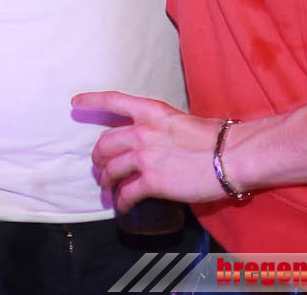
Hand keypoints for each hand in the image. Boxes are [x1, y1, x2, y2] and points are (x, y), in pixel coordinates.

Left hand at [73, 90, 226, 211]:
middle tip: (99, 167)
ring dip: (106, 181)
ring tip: (107, 189)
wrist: (231, 155)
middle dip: (98, 157)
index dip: (91, 101)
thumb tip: (159, 141)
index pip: (113, 101)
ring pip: (111, 170)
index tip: (75, 103)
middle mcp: (141, 131)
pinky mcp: (152, 181)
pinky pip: (127, 193)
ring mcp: (144, 156)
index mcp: (150, 111)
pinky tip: (123, 206)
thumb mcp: (181, 121)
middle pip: (105, 143)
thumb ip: (162, 129)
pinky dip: (121, 201)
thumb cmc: (217, 137)